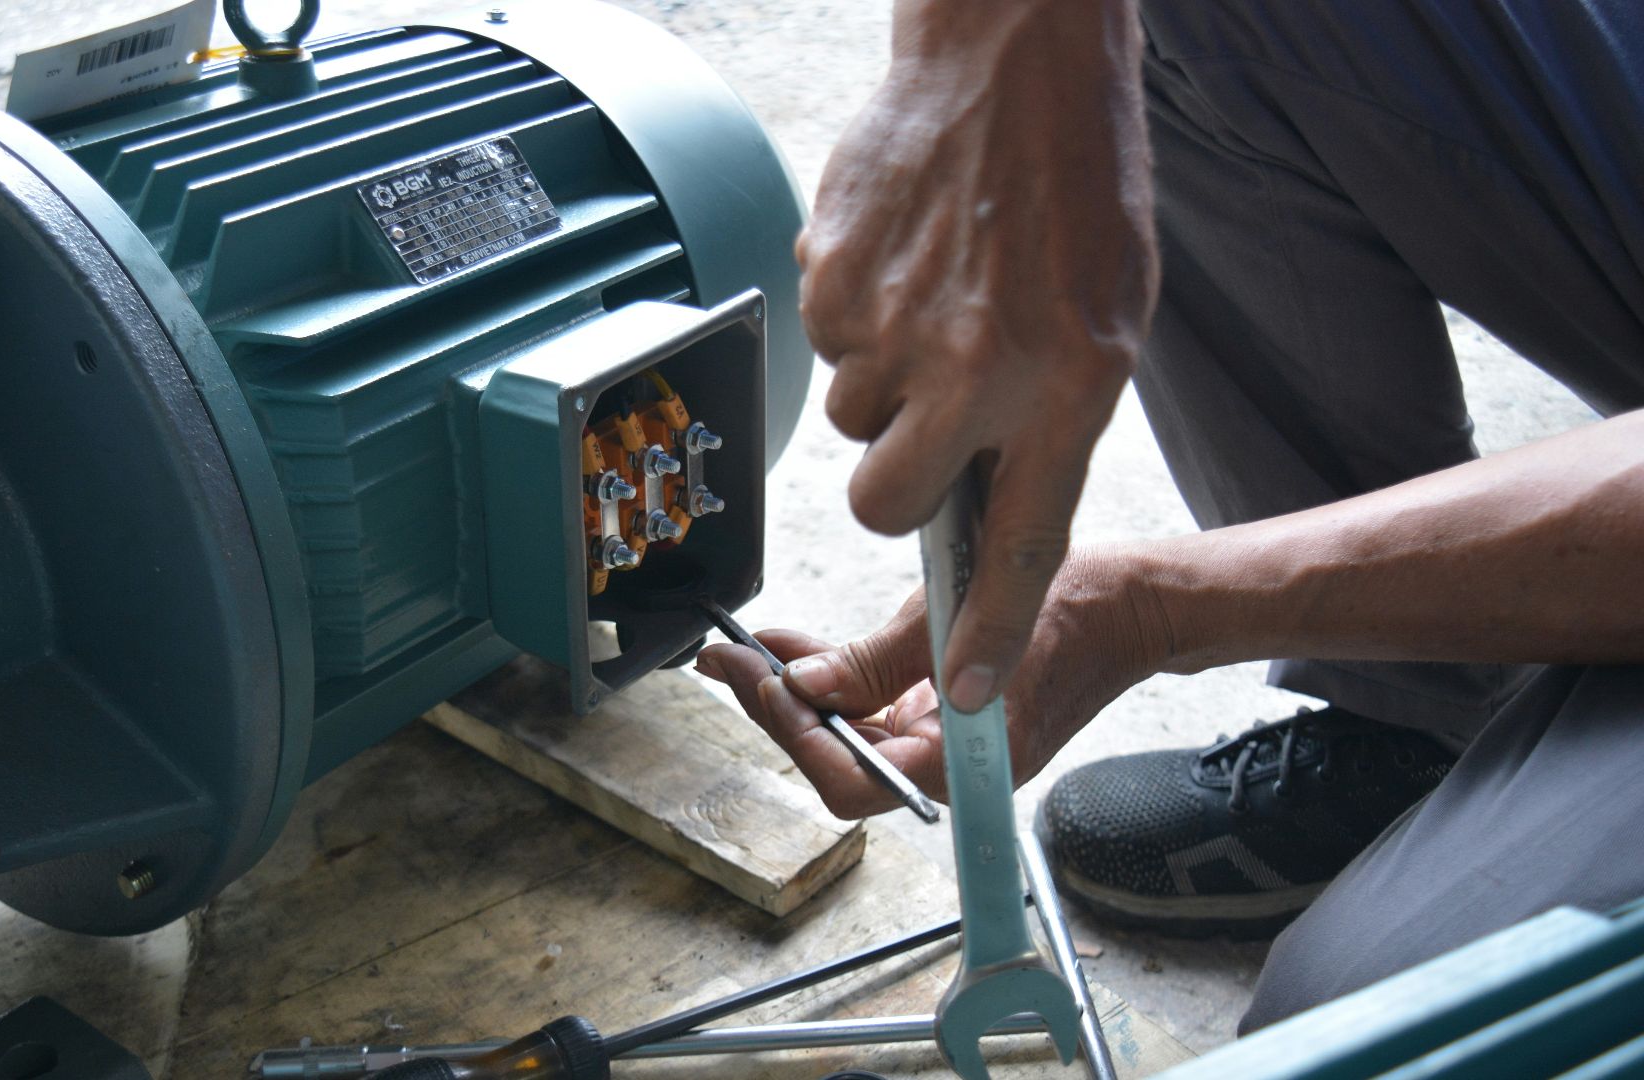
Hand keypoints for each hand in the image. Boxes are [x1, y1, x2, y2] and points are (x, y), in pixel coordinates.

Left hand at [696, 549, 1172, 817]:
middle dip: (779, 712)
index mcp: (967, 764)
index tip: (762, 684)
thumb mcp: (959, 618)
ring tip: (746, 652)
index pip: (854, 779)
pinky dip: (832, 681)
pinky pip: (873, 710)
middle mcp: (951, 768)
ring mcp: (946, 745)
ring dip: (796, 695)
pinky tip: (793, 648)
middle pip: (840, 761)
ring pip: (850, 736)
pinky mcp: (942, 717)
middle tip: (728, 664)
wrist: (1131, 606)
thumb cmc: (1073, 611)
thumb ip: (876, 660)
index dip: (798, 736)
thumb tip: (802, 685)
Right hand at [796, 0, 1157, 712]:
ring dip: (879, 383)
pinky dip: (853, 319)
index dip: (985, 627)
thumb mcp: (1107, 320)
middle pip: (884, 501)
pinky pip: (823, 346)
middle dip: (893, 480)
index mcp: (1067, 381)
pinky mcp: (830, 277)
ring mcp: (893, 321)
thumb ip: (1050, 420)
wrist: (1011, 56)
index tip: (963, 693)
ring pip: (849, 419)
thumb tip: (981, 498)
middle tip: (925, 420)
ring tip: (932, 300)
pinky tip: (901, 259)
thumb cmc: (1074, 183)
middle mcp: (976, 364)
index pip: (1021, 540)